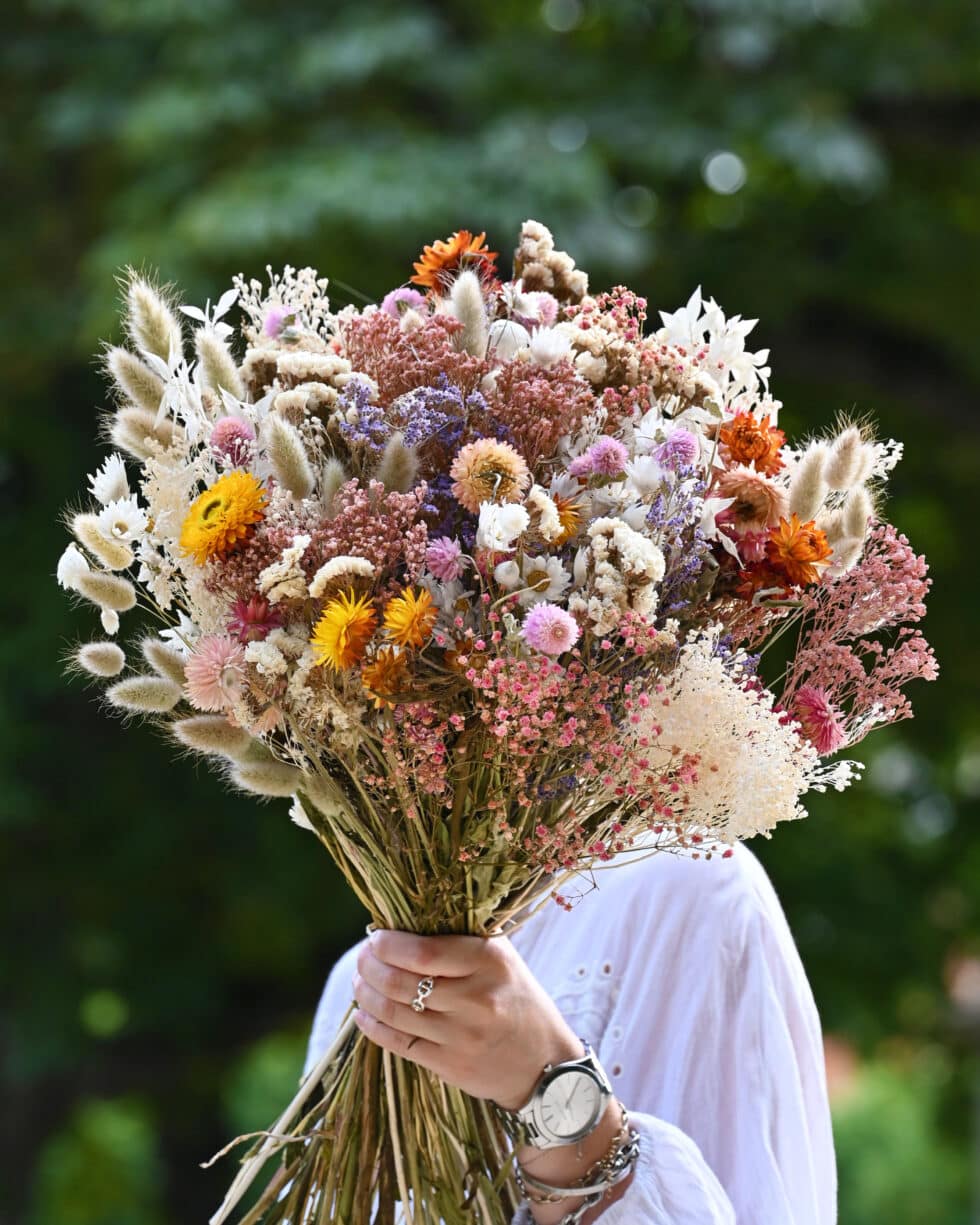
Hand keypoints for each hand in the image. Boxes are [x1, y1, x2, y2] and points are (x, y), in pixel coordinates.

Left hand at [352, 929, 582, 1109]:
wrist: (545, 1064)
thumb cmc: (517, 998)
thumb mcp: (504, 958)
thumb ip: (463, 937)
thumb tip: (407, 920)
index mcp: (490, 962)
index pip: (423, 952)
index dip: (388, 945)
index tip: (375, 937)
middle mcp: (475, 999)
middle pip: (401, 982)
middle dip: (370, 966)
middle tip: (363, 957)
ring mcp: (461, 1037)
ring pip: (394, 1013)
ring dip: (367, 994)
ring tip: (360, 981)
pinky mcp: (450, 1066)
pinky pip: (399, 1044)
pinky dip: (373, 1027)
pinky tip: (364, 1013)